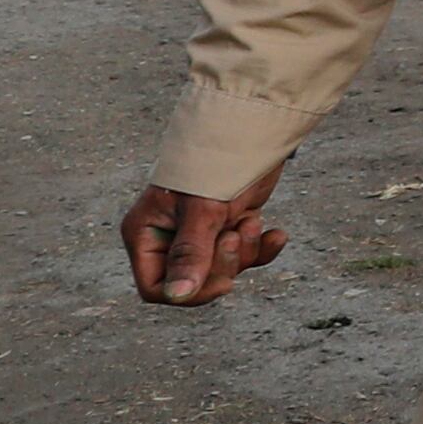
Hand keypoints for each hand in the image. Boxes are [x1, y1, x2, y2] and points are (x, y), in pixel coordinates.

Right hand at [120, 166, 289, 305]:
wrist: (251, 128)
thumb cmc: (215, 163)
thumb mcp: (203, 211)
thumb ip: (190, 254)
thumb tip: (177, 295)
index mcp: (146, 232)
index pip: (157, 288)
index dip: (190, 292)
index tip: (222, 280)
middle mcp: (167, 236)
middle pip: (193, 281)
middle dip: (222, 265)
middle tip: (234, 236)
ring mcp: (198, 232)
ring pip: (221, 269)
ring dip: (243, 252)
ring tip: (249, 221)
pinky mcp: (227, 226)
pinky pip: (244, 255)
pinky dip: (261, 246)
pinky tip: (276, 234)